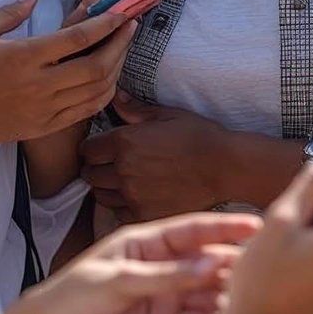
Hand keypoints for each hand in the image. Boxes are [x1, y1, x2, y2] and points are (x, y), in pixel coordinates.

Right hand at [0, 0, 137, 151]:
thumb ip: (11, 13)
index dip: (106, 23)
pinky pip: (83, 112)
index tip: (122, 10)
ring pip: (96, 92)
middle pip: (96, 66)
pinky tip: (106, 78)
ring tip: (121, 48)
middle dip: (120, 44)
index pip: (77, 38)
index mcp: (23, 58)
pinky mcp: (40, 128)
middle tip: (130, 25)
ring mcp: (41, 111)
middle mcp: (37, 86)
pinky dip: (102, 94)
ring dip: (116, 68)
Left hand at [3, 212, 258, 313]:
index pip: (194, 229)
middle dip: (234, 262)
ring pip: (205, 290)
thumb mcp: (119, 279)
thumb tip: (213, 263)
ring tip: (254, 300)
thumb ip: (167, 275)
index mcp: (147, 241)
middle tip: (265, 269)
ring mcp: (164, 294)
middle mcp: (161, 265)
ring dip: (227, 294)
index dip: (225, 226)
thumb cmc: (73, 295)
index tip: (256, 225)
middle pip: (206, 260)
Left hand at [79, 92, 231, 221]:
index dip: (92, 147)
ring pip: (100, 195)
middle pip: (89, 174)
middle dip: (96, 168)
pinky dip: (122, 206)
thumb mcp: (168, 115)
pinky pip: (118, 213)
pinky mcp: (144, 215)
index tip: (102, 148)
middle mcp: (123, 170)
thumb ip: (136, 110)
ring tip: (125, 180)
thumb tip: (117, 98)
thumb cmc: (200, 136)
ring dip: (107, 188)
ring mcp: (132, 196)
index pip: (86, 149)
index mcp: (124, 141)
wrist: (225, 167)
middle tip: (112, 164)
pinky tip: (137, 195)